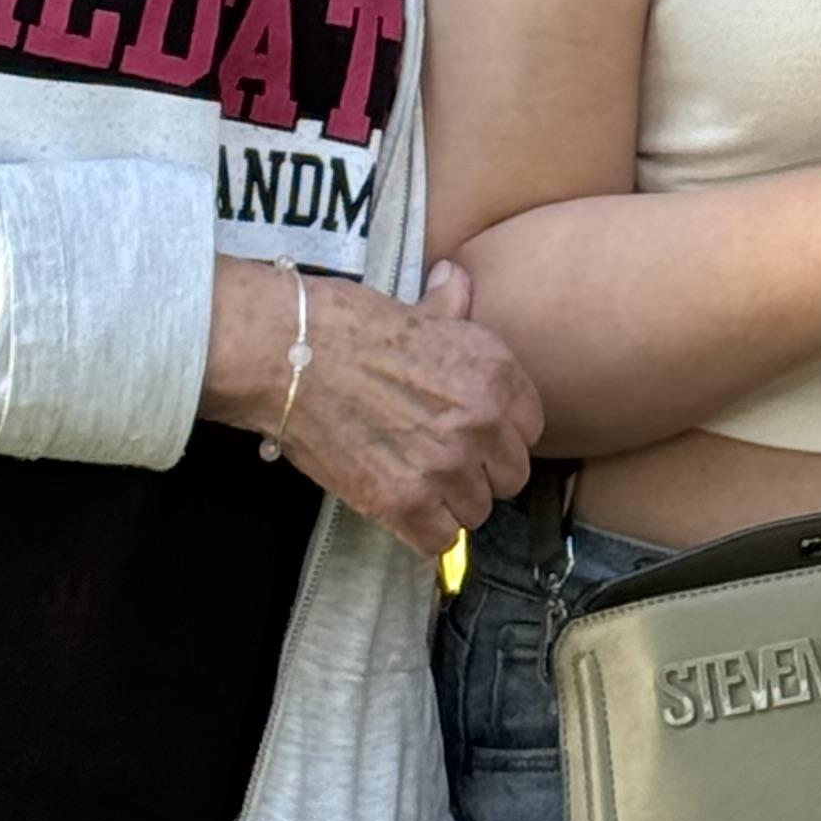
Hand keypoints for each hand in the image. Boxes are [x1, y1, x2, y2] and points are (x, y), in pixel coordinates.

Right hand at [200, 256, 540, 558]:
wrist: (290, 354)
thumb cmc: (349, 324)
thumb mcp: (416, 308)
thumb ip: (451, 306)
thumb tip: (456, 280)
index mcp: (496, 371)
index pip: (531, 428)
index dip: (500, 434)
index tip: (475, 434)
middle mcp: (483, 420)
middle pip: (511, 475)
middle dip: (481, 472)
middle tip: (444, 461)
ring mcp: (446, 464)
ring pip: (477, 510)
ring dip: (450, 502)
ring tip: (418, 482)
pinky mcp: (405, 502)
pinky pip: (440, 540)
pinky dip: (422, 530)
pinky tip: (402, 507)